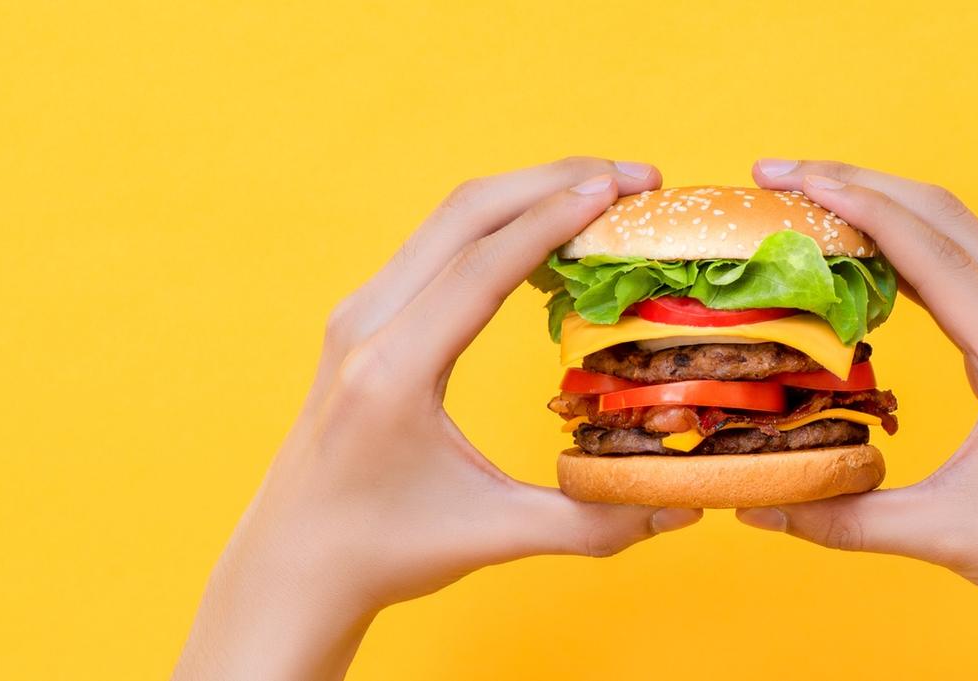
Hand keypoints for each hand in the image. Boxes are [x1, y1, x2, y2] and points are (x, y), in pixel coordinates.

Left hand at [174, 157, 701, 680]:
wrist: (293, 562)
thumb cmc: (385, 552)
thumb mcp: (492, 536)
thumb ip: (592, 523)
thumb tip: (683, 506)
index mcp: (392, 372)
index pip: (480, 267)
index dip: (552, 219)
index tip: (617, 188)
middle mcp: (366, 326)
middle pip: (464, 214)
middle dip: (553, 181)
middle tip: (636, 177)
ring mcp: (359, 314)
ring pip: (450, 219)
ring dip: (527, 193)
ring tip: (605, 194)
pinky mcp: (364, 317)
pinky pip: (438, 243)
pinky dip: (499, 222)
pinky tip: (551, 233)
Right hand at [738, 159, 977, 679]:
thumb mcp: (946, 536)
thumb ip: (844, 519)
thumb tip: (757, 509)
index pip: (929, 253)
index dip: (854, 207)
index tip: (790, 182)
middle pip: (946, 217)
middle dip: (860, 185)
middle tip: (781, 174)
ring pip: (963, 235)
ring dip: (890, 208)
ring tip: (813, 201)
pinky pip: (976, 269)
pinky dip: (918, 248)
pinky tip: (872, 257)